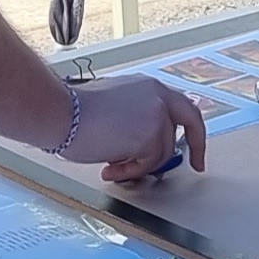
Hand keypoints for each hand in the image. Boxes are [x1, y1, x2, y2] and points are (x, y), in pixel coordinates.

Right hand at [64, 72, 206, 187]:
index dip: (189, 126)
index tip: (192, 142)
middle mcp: (157, 96)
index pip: (180, 105)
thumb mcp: (115, 105)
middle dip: (197, 145)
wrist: (62, 113)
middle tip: (197, 164)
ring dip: (138, 165)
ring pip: (162, 152)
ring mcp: (156, 115)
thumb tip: (141, 143)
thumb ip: (136, 117)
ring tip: (112, 163)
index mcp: (148, 87)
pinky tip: (109, 166)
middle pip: (191, 121)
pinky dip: (129, 171)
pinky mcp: (150, 136)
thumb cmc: (74, 110)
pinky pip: (148, 164)